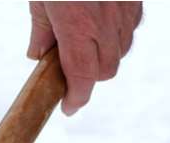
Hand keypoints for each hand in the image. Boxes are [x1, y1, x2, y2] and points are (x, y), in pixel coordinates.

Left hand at [26, 2, 142, 115]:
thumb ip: (40, 27)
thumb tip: (37, 55)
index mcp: (77, 22)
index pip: (81, 77)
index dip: (76, 98)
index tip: (68, 107)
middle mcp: (105, 21)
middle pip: (105, 70)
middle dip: (89, 77)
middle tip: (69, 67)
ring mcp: (124, 9)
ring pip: (121, 50)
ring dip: (105, 55)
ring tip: (85, 41)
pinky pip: (131, 26)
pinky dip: (118, 33)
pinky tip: (102, 23)